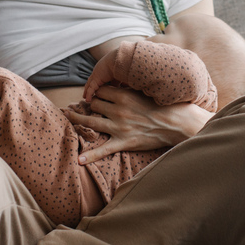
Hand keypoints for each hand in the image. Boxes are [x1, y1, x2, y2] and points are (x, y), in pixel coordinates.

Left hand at [68, 85, 212, 164]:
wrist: (176, 123)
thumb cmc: (163, 105)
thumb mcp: (145, 91)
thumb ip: (129, 89)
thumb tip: (117, 84)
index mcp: (124, 95)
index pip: (101, 91)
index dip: (98, 92)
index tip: (97, 94)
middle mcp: (118, 110)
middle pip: (94, 104)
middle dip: (92, 104)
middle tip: (89, 106)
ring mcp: (119, 127)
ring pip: (91, 122)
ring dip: (78, 119)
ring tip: (69, 117)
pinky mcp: (123, 142)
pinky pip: (104, 150)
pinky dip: (91, 155)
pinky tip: (79, 160)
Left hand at [82, 49, 119, 102]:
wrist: (120, 59)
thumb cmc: (123, 65)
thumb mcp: (121, 76)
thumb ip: (121, 82)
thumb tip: (122, 88)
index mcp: (106, 69)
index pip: (100, 78)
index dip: (98, 84)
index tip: (98, 90)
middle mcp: (100, 71)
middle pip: (92, 80)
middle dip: (90, 87)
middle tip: (87, 94)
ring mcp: (97, 74)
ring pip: (90, 84)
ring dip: (87, 91)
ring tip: (85, 98)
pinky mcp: (96, 78)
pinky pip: (91, 88)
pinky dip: (89, 94)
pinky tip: (88, 100)